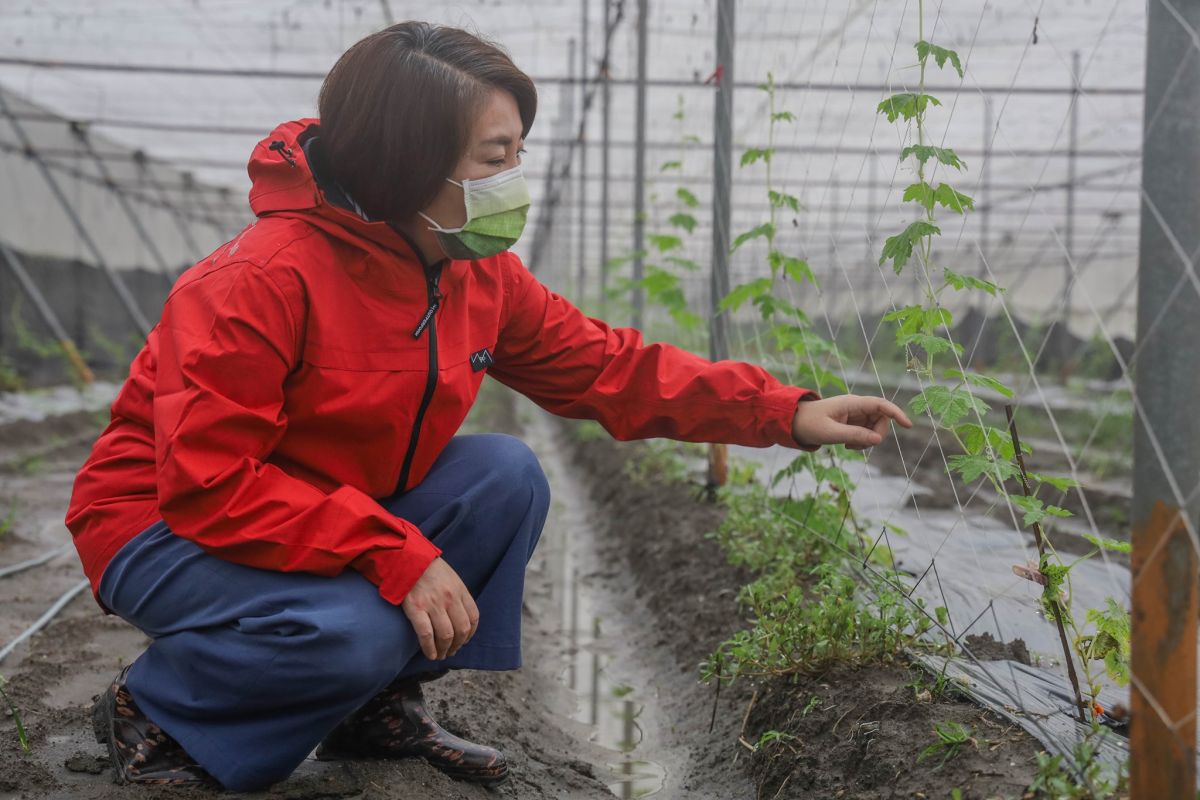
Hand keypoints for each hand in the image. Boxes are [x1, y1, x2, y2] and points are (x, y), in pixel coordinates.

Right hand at [400, 557, 479, 659]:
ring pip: (445, 635)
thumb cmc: (428, 568)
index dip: (470, 634)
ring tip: (440, 655)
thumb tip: (460, 616)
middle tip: (451, 652)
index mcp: (460, 590)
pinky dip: (429, 648)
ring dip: (444, 650)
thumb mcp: (451, 577)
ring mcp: (433, 604)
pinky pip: (426, 635)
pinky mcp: (416, 608)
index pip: (473, 617)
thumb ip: (457, 595)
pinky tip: (430, 654)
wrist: (407, 557)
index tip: (464, 640)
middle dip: (457, 645)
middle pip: (461, 630)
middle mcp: (449, 598)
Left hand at [791, 394, 912, 449]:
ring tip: (849, 447)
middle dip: (876, 435)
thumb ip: (854, 436)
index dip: (896, 413)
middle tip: (858, 446)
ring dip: (867, 440)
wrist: (793, 422)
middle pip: (881, 419)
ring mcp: (854, 414)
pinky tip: (848, 446)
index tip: (908, 425)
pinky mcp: (851, 422)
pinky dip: (861, 442)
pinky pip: (866, 432)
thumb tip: (877, 440)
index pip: (880, 405)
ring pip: (874, 428)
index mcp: (851, 403)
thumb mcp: (830, 433)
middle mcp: (856, 406)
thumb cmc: (808, 424)